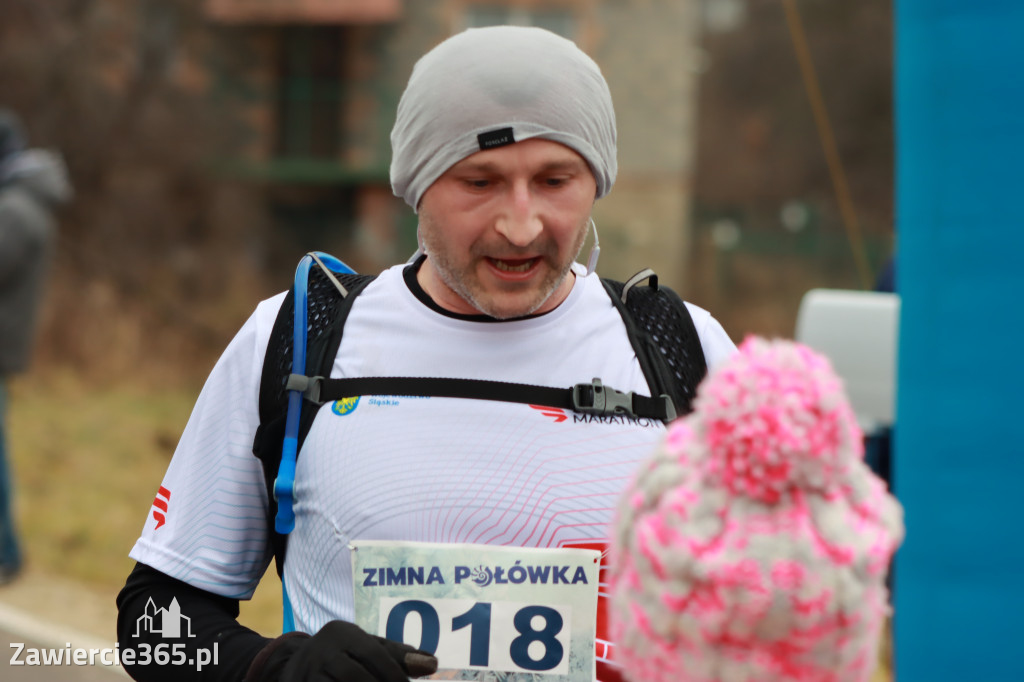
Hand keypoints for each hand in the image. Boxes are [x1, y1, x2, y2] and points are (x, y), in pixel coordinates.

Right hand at [246, 620, 437, 681]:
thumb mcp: (366, 648)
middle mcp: (320, 651)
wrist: (293, 666)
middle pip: (354, 675)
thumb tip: (432, 664)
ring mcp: (305, 674)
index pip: (374, 653)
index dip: (394, 674)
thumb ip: (398, 656)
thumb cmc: (343, 655)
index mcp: (341, 633)